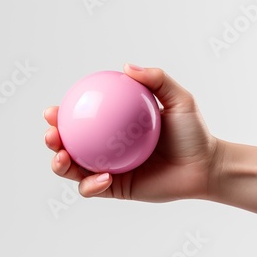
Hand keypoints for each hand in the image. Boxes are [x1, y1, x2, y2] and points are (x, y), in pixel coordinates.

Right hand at [44, 64, 218, 201]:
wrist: (204, 166)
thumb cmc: (193, 132)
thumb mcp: (179, 99)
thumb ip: (157, 79)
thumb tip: (126, 67)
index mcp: (114, 125)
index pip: (82, 119)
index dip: (61, 115)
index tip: (54, 110)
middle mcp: (107, 147)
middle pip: (69, 144)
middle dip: (52, 140)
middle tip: (52, 134)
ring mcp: (109, 169)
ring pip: (74, 169)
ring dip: (60, 165)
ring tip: (62, 157)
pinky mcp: (116, 189)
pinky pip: (95, 188)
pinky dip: (92, 184)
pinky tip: (103, 177)